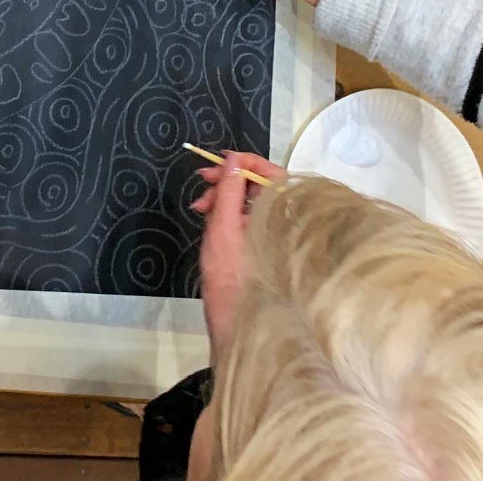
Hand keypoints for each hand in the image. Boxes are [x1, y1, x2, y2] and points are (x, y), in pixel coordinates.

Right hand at [192, 151, 283, 355]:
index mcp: (282, 216)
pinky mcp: (261, 243)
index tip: (218, 162)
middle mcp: (283, 221)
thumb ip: (229, 190)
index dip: (245, 162)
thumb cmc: (230, 277)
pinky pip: (245, 215)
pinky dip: (226, 211)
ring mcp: (272, 233)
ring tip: (199, 207)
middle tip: (201, 181)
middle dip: (228, 179)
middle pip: (259, 183)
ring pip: (248, 199)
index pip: (273, 172)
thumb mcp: (224, 227)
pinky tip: (207, 216)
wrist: (235, 323)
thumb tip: (233, 160)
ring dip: (222, 195)